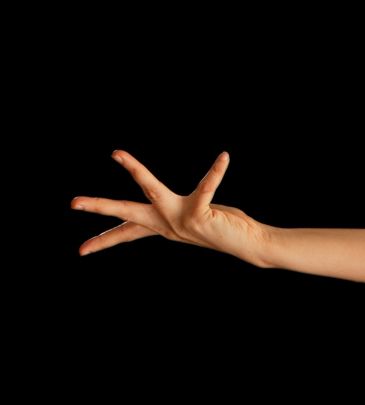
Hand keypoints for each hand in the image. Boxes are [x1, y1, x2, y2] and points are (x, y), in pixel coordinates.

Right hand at [71, 150, 271, 263]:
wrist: (251, 245)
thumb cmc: (223, 227)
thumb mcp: (192, 220)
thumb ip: (176, 211)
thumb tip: (163, 203)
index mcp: (162, 227)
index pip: (126, 233)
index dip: (103, 240)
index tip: (81, 250)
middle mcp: (167, 224)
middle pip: (126, 213)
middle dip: (99, 206)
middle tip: (72, 202)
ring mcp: (181, 220)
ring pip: (151, 190)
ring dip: (134, 170)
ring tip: (117, 153)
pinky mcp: (201, 215)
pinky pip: (206, 187)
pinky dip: (216, 171)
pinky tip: (223, 157)